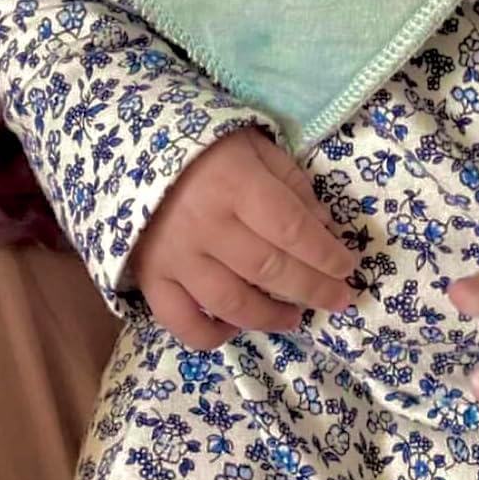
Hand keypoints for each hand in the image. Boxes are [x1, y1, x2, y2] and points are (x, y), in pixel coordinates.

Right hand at [129, 125, 356, 349]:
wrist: (129, 144)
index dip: (325, 254)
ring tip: (295, 317)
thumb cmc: (204, 144)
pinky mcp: (151, 277)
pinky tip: (234, 329)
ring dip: (271, 317)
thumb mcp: (254, 146)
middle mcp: (208, 225)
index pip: (292, 229)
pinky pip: (182, 321)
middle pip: (269, 269)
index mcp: (237, 184)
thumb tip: (325, 227)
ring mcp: (177, 256)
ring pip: (231, 302)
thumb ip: (291, 184)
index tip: (349, 268)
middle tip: (340, 300)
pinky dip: (210, 335)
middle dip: (313, 289)